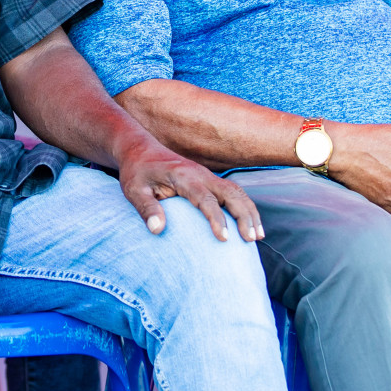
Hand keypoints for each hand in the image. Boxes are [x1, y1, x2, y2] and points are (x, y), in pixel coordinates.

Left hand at [115, 137, 263, 241]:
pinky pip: (233, 192)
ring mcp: (207, 176)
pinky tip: (251, 226)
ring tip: (257, 236)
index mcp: (183, 176)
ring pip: (237, 192)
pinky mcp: (210, 180)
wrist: (140, 150)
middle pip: (230, 193)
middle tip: (251, 239)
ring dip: (250, 212)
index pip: (205, 198)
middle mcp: (200, 174)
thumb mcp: (134, 190)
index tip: (224, 239)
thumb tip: (157, 230)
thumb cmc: (137, 172)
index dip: (216, 218)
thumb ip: (146, 208)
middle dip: (244, 215)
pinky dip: (245, 208)